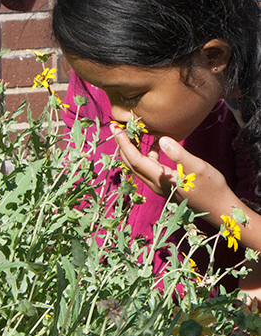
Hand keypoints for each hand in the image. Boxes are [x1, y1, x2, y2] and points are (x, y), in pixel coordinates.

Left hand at [110, 125, 235, 218]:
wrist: (219, 208)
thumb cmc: (211, 188)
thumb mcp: (197, 167)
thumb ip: (178, 153)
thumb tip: (161, 139)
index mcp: (160, 178)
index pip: (135, 159)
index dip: (124, 144)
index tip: (116, 129)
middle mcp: (155, 183)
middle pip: (131, 163)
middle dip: (122, 145)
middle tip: (116, 127)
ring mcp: (159, 185)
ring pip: (139, 166)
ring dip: (133, 149)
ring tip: (133, 132)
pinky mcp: (165, 184)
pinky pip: (149, 168)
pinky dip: (147, 154)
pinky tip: (155, 144)